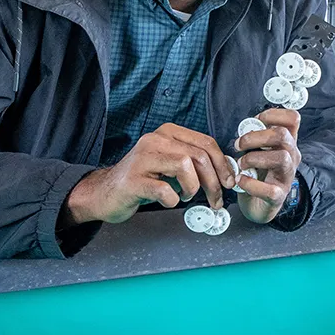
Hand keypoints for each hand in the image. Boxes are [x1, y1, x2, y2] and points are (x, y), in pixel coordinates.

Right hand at [63, 124, 234, 224]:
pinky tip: (168, 201)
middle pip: (199, 155)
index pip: (206, 142)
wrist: (105, 192)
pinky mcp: (134, 180)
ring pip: (185, 166)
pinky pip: (165, 190)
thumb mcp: (170, 164)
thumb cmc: (143, 180)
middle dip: (214, 181)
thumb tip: (225, 172)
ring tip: (186, 196)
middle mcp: (155, 140)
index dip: (223, 164)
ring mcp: (142, 158)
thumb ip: (194, 162)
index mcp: (167, 133)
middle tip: (216, 199)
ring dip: (193, 188)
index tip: (229, 182)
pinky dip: (173, 199)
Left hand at [234, 109, 301, 224]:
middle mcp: (291, 157)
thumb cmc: (257, 173)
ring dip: (254, 158)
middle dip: (256, 136)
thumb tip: (246, 125)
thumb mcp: (259, 150)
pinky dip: (251, 184)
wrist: (258, 205)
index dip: (274, 114)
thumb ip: (256, 136)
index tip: (256, 120)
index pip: (293, 118)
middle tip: (239, 144)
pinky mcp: (278, 196)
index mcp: (286, 143)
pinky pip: (270, 189)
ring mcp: (286, 177)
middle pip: (283, 135)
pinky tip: (240, 180)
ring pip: (281, 158)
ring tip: (240, 164)